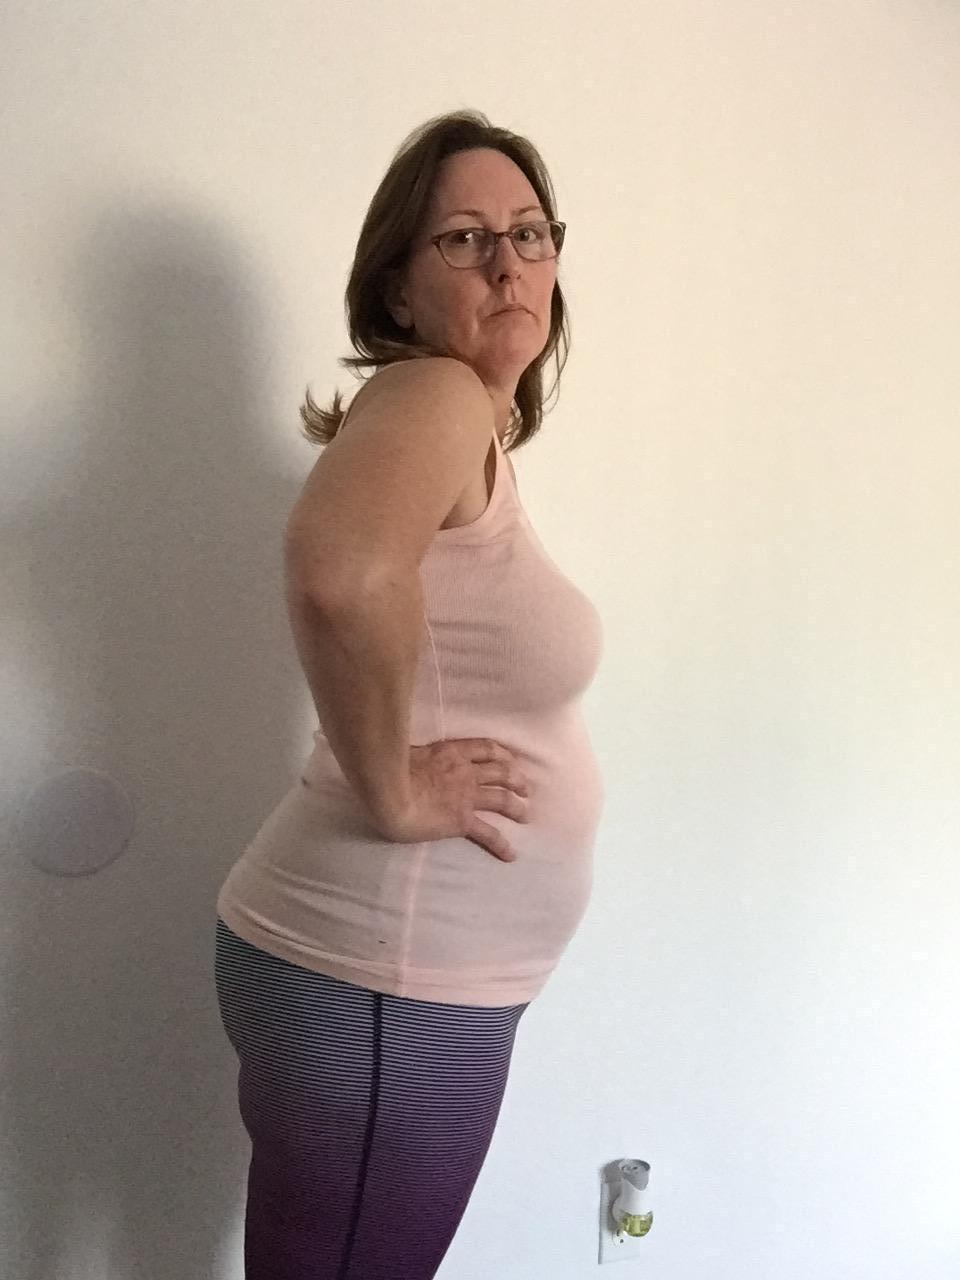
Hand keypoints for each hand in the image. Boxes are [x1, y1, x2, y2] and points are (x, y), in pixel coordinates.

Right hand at [376, 738, 531, 860]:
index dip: (503, 754)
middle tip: (526, 789)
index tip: (511, 760)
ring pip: (502, 799)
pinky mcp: (462, 821)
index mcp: (451, 753)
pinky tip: (511, 854)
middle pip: (501, 772)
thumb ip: (417, 756)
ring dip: (517, 808)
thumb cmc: (388, 770)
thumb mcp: (407, 752)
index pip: (486, 748)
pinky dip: (502, 845)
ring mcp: (466, 796)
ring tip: (526, 816)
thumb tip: (411, 757)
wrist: (388, 791)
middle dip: (517, 779)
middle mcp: (465, 772)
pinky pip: (488, 834)